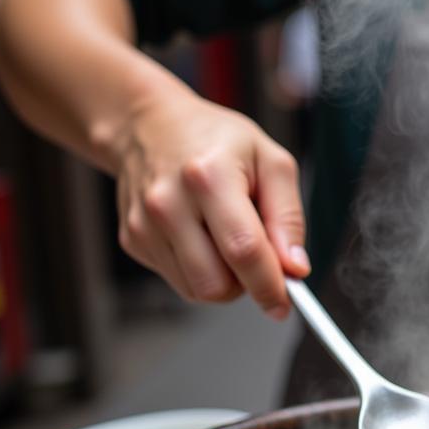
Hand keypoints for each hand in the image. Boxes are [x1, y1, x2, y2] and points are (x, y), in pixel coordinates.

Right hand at [110, 86, 308, 317]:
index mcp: (209, 176)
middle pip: (216, 284)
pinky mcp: (133, 240)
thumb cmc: (217, 140)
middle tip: (257, 259)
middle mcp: (169, 202)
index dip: (269, 286)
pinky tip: (200, 234)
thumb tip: (295, 269)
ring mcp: (145, 224)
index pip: (244, 250)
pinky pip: (178, 280)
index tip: (285, 303)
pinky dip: (199, 270)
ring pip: (197, 290)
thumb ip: (289, 218)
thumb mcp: (271, 162)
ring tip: (227, 238)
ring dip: (223, 280)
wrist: (150, 125)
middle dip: (246, 285)